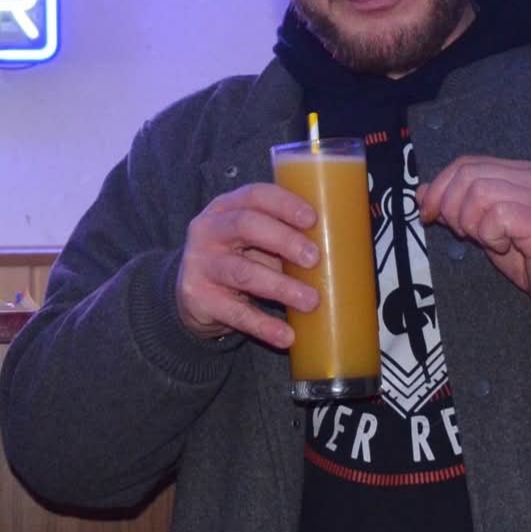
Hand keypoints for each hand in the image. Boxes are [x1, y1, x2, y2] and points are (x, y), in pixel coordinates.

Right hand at [176, 183, 319, 348]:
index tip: (312, 218)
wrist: (190, 292)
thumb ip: (283, 238)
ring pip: (243, 272)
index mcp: (227, 207)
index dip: (284, 204)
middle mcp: (209, 230)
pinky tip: (287, 336)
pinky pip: (236, 313)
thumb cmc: (237, 256)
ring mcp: (201, 264)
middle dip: (284, 240)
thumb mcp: (253, 240)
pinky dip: (264, 325)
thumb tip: (340, 250)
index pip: (255, 195)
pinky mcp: (200, 299)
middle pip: (246, 226)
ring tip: (311, 301)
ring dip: (281, 287)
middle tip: (314, 259)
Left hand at [417, 156, 530, 315]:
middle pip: (467, 174)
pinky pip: (496, 215)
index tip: (428, 214)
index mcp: (517, 173)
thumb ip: (459, 207)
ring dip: (471, 223)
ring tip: (487, 240)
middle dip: (450, 207)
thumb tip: (423, 192)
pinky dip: (489, 236)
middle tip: (463, 234)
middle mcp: (530, 177)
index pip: (465, 164)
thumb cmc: (530, 258)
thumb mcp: (484, 228)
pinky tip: (503, 247)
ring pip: (478, 192)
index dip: (439, 187)